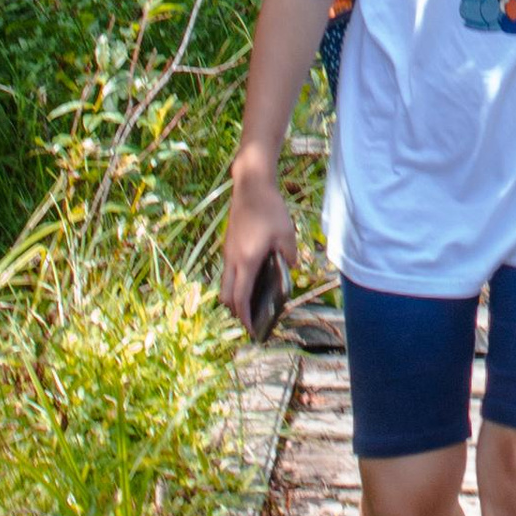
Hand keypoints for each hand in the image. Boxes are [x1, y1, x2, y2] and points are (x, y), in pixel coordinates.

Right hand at [218, 166, 295, 329]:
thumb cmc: (270, 209)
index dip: (245, 317)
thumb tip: (291, 268)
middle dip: (236, 310)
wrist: (250, 185)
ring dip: (235, 295)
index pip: (240, 297)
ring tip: (253, 300)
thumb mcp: (287, 234)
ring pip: (225, 283)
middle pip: (226, 295)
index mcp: (247, 261)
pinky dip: (236, 281)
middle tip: (252, 318)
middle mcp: (233, 259)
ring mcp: (228, 252)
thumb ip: (289, 256)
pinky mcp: (228, 244)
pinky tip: (252, 277)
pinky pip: (228, 271)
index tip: (252, 329)